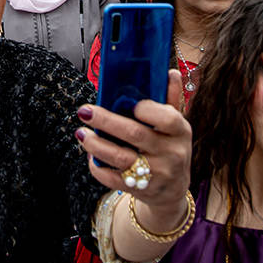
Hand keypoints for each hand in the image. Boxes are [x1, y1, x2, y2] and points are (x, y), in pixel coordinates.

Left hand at [77, 70, 192, 222]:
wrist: (172, 191)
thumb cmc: (170, 147)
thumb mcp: (176, 125)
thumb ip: (171, 98)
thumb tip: (170, 72)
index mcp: (180, 132)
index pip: (167, 118)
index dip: (147, 109)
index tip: (129, 102)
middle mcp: (170, 153)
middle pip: (134, 134)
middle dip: (106, 121)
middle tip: (85, 110)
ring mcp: (156, 174)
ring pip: (120, 157)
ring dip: (95, 144)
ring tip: (81, 132)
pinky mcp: (140, 189)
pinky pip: (112, 178)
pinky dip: (97, 166)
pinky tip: (90, 153)